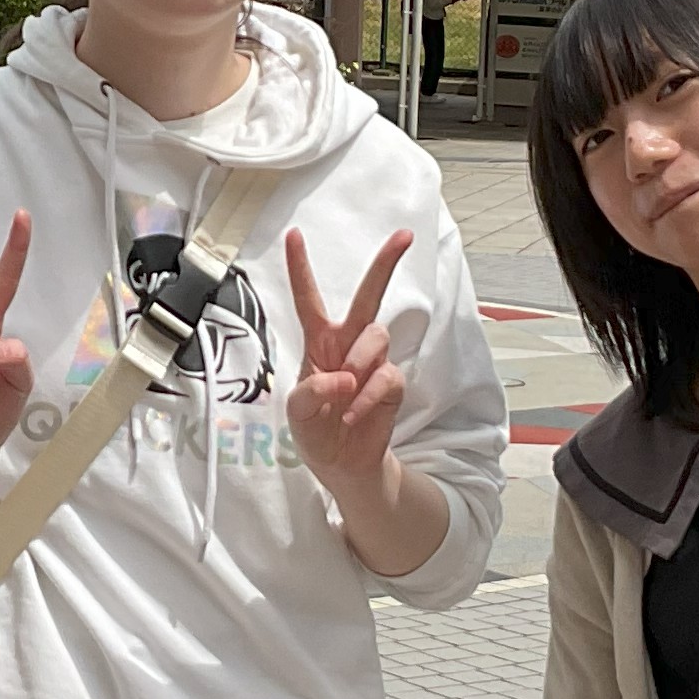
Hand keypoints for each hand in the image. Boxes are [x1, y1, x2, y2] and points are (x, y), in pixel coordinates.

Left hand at [284, 225, 411, 493]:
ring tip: (346, 392)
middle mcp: (348, 344)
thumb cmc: (315, 429)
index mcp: (318, 342)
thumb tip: (341, 376)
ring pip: (376, 336)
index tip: (294, 234)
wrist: (342, 464)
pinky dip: (369, 397)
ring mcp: (372, 362)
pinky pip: (387, 376)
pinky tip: (355, 414)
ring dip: (359, 362)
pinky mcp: (391, 384)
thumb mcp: (297, 414)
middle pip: (368, 296)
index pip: (309, 299)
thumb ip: (309, 392)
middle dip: (385, 264)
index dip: (301, 268)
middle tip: (404, 236)